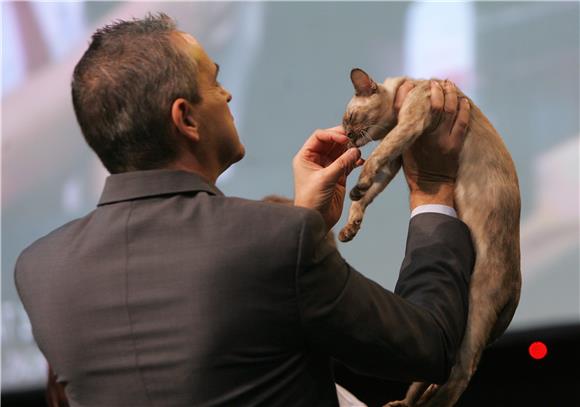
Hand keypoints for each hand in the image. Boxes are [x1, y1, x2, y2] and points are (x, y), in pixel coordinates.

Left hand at [293, 126, 362, 229]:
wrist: (316, 220)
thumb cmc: (312, 200)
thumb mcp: (326, 179)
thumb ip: (341, 163)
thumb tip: (356, 150)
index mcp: (306, 157)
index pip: (319, 136)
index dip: (332, 134)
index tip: (345, 138)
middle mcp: (316, 160)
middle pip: (331, 142)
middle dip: (344, 140)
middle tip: (357, 140)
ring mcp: (328, 167)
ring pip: (341, 152)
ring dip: (350, 150)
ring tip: (359, 151)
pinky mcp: (338, 176)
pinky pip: (348, 163)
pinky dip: (354, 161)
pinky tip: (361, 161)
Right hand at [398, 80, 470, 208]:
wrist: (431, 187)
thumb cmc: (414, 168)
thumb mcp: (403, 148)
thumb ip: (403, 130)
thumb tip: (403, 108)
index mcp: (412, 137)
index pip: (411, 109)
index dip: (412, 93)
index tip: (414, 83)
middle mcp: (428, 137)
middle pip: (435, 106)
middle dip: (436, 90)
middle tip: (435, 81)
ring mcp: (444, 141)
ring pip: (450, 110)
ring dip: (450, 95)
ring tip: (448, 85)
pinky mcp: (455, 145)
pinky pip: (462, 122)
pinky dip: (463, 109)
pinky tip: (463, 100)